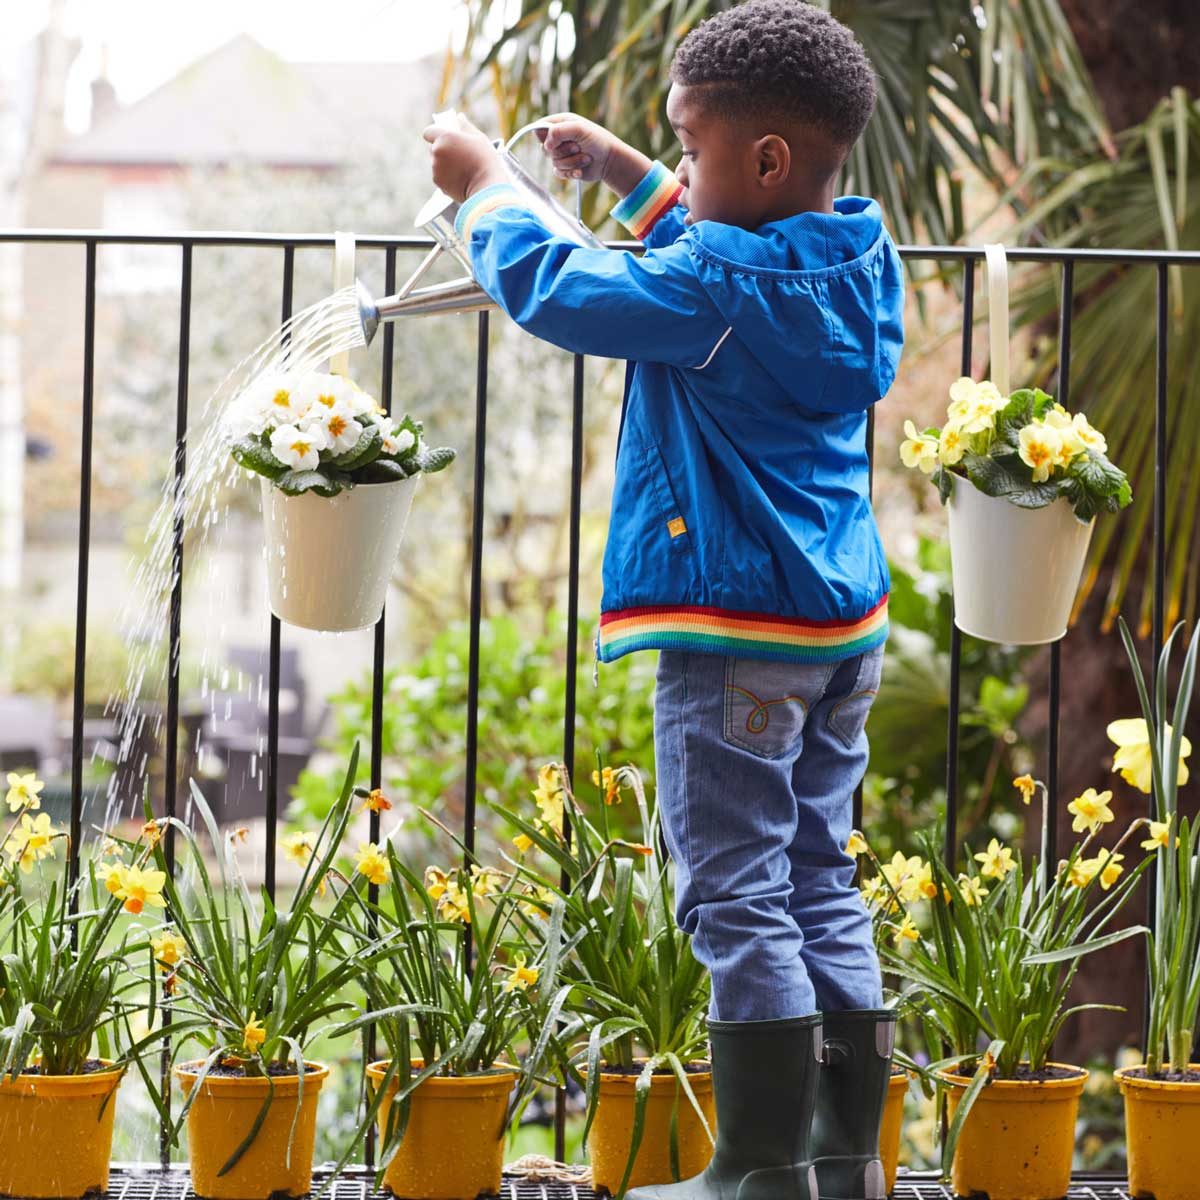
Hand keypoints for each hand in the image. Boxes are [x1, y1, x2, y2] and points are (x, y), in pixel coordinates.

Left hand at [422, 114, 507, 202]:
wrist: (486, 186)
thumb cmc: (485, 159)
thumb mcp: (478, 138)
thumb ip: (465, 126)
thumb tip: (458, 117)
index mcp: (444, 137)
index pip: (428, 132)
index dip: (435, 134)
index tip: (445, 138)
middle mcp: (436, 153)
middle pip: (433, 149)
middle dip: (442, 150)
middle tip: (458, 154)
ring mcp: (436, 169)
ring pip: (436, 164)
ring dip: (445, 164)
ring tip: (463, 168)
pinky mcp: (439, 184)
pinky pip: (440, 177)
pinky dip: (447, 177)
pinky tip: (461, 178)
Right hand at [535, 115, 651, 195]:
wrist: (610, 160)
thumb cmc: (597, 140)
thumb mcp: (579, 129)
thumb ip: (559, 131)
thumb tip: (546, 145)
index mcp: (560, 124)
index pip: (539, 128)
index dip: (544, 136)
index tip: (555, 140)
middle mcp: (559, 138)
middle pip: (545, 148)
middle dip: (563, 150)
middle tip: (578, 147)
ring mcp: (561, 154)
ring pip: (554, 162)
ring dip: (572, 162)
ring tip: (586, 157)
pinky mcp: (565, 168)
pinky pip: (558, 173)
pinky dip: (571, 172)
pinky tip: (581, 170)